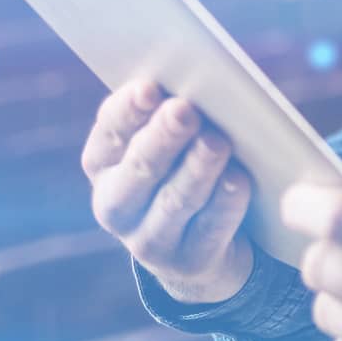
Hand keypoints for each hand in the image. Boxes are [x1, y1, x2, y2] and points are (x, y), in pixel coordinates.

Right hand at [82, 76, 256, 303]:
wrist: (196, 246)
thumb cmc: (181, 168)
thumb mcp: (166, 142)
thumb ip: (169, 112)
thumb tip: (199, 79)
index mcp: (103, 164)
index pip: (108, 134)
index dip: (128, 111)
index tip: (150, 87)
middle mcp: (115, 204)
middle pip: (139, 168)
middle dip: (163, 137)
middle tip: (185, 110)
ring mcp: (148, 240)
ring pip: (174, 201)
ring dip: (197, 168)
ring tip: (216, 141)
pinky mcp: (189, 261)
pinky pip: (208, 229)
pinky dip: (225, 202)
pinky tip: (238, 179)